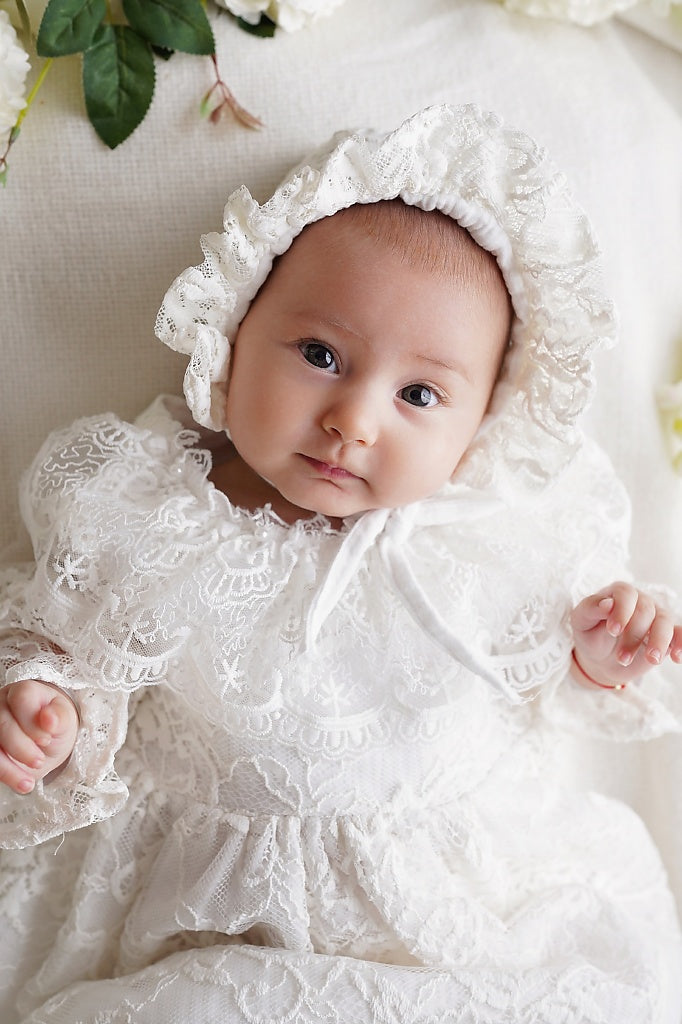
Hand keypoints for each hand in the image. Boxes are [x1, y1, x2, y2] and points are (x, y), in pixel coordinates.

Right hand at [0, 679, 79, 793]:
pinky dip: (6, 775)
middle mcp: (3, 704)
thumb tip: (49, 718)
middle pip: (2, 724)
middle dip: (21, 748)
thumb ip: (60, 717)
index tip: (46, 738)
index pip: (21, 698)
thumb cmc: (56, 724)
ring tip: (29, 783)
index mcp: (24, 691)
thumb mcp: (65, 720)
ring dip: (9, 769)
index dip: (32, 721)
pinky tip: (22, 784)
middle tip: (39, 761)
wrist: (48, 740)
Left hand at [570, 582, 681, 688]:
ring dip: (658, 642)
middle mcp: (640, 601)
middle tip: (621, 658)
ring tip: (651, 660)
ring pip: (665, 622)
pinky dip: (681, 643)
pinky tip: (677, 657)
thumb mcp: (581, 621)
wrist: (600, 659)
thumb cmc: (590, 634)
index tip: (613, 631)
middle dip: (634, 635)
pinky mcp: (667, 636)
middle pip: (646, 610)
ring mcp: (656, 617)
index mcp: (618, 593)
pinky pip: (679, 634)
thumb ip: (590, 608)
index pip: (626, 593)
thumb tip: (607, 603)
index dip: (621, 611)